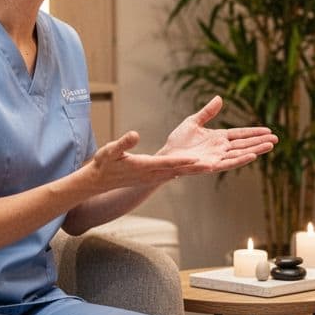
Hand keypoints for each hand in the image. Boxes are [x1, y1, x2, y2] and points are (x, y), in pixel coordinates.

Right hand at [83, 130, 204, 189]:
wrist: (99, 180)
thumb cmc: (104, 163)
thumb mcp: (110, 150)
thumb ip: (123, 143)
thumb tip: (134, 134)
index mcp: (144, 166)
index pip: (168, 163)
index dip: (184, 161)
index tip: (199, 159)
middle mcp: (151, 174)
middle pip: (179, 170)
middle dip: (197, 168)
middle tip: (216, 164)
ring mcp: (152, 177)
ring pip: (178, 172)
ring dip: (194, 170)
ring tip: (212, 165)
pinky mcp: (152, 177)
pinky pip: (172, 174)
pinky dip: (185, 170)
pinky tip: (195, 167)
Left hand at [158, 96, 277, 173]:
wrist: (166, 155)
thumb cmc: (178, 141)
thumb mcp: (193, 122)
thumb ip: (207, 112)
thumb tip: (220, 98)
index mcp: (219, 138)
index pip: (241, 134)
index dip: (254, 132)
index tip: (269, 130)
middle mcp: (221, 149)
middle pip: (245, 144)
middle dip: (260, 141)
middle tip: (277, 139)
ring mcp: (218, 157)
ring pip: (241, 153)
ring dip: (256, 150)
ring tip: (270, 146)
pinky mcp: (212, 166)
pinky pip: (229, 163)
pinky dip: (241, 159)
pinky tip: (253, 155)